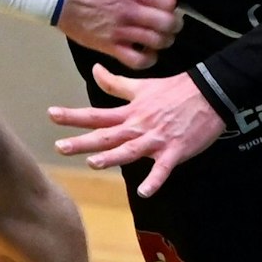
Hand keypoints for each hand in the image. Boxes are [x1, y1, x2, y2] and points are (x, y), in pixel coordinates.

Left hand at [49, 66, 223, 196]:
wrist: (210, 91)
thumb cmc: (176, 89)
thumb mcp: (143, 85)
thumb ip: (116, 83)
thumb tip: (94, 70)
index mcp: (131, 112)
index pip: (97, 115)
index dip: (74, 116)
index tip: (51, 114)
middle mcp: (139, 126)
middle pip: (107, 135)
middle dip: (83, 142)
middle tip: (60, 146)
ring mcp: (157, 139)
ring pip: (131, 150)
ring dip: (113, 157)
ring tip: (93, 162)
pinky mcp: (175, 150)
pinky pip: (164, 168)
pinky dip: (155, 179)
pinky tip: (145, 191)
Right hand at [58, 0, 182, 69]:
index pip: (169, 1)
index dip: (172, 4)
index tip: (167, 4)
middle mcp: (130, 12)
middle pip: (167, 24)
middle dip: (174, 24)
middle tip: (170, 23)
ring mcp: (121, 31)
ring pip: (156, 42)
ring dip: (163, 41)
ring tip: (160, 37)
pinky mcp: (110, 47)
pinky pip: (136, 60)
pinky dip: (147, 59)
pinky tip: (146, 52)